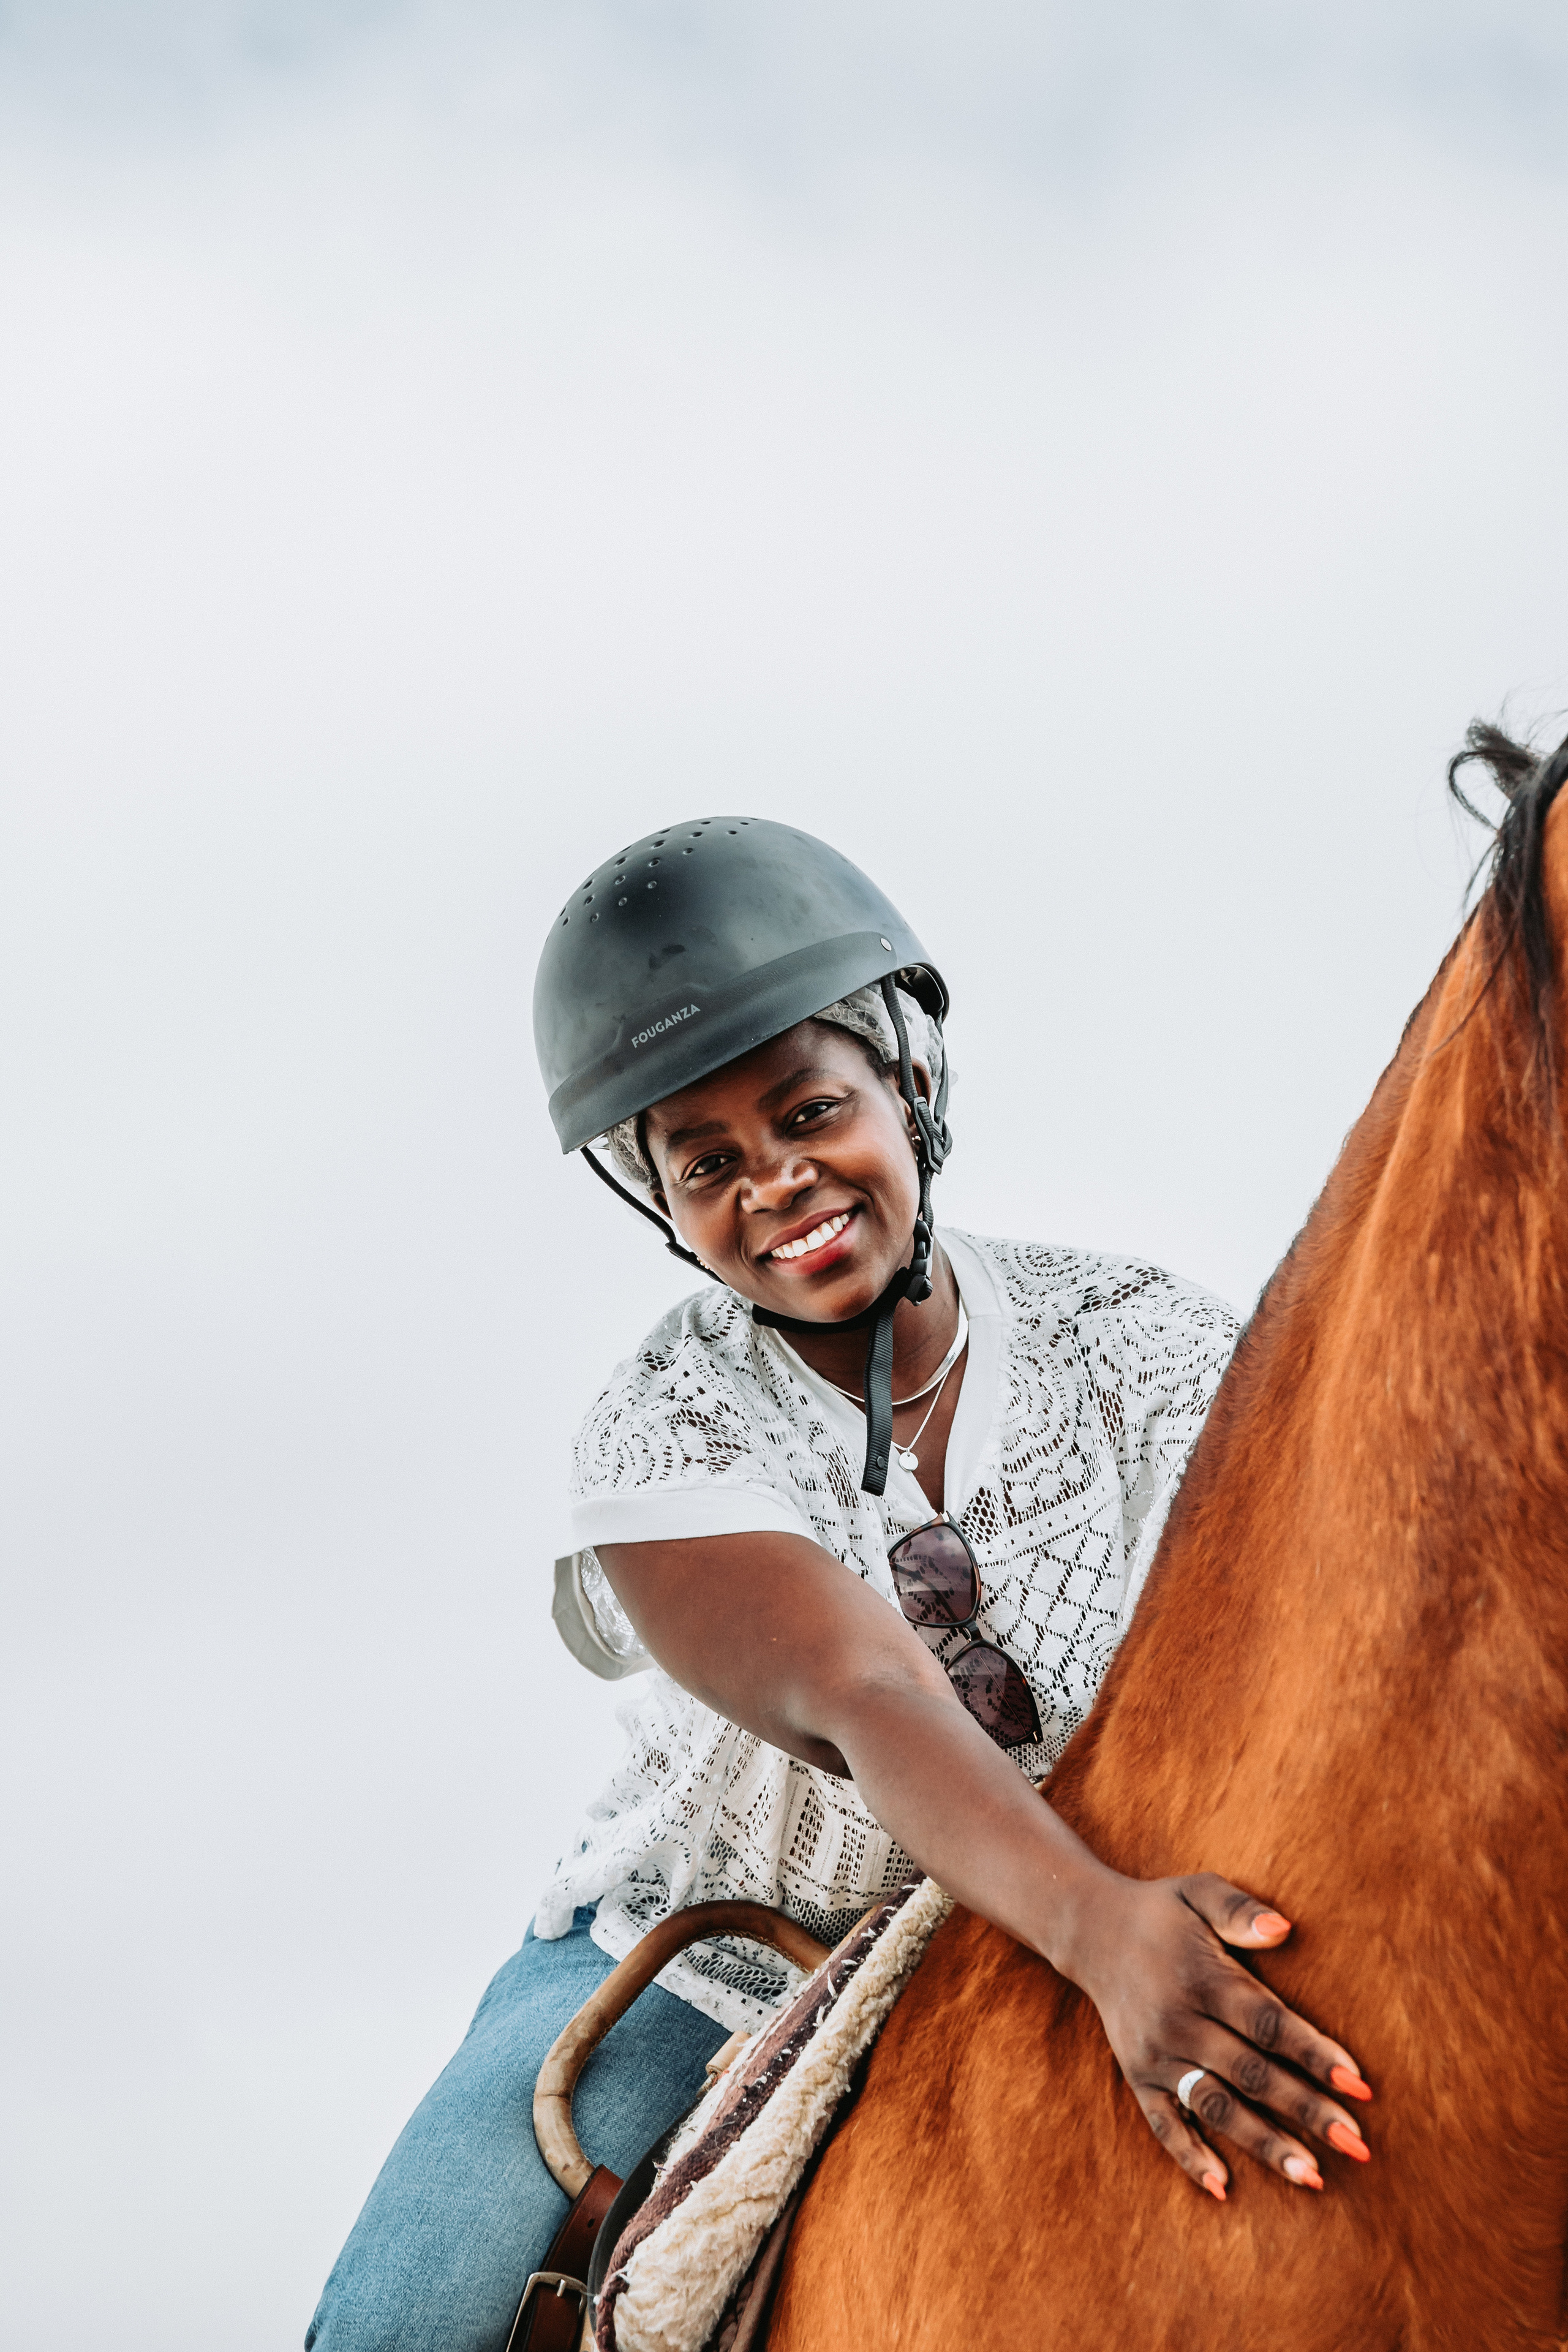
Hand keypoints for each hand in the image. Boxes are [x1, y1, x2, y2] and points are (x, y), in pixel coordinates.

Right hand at [1057, 1869, 1373, 2200]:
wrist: (1090, 1930)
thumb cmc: (1161, 1911)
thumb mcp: (1197, 1892)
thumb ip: (1238, 1908)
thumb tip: (1283, 1929)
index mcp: (1203, 1978)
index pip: (1268, 2023)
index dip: (1315, 2055)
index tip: (1360, 2085)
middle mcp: (1179, 2022)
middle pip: (1253, 2074)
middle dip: (1308, 2111)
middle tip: (1358, 2144)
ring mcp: (1156, 2055)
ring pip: (1217, 2107)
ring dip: (1266, 2144)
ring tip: (1315, 2177)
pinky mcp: (1137, 2076)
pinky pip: (1163, 2124)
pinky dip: (1190, 2157)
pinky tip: (1223, 2187)